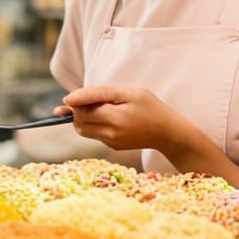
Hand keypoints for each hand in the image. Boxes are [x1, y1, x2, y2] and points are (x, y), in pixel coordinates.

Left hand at [54, 85, 186, 152]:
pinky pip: (94, 134)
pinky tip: (109, 116)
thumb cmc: (150, 107)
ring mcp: (110, 142)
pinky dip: (94, 124)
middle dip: (77, 110)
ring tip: (98, 107)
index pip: (81, 111)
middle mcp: (109, 134)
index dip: (74, 102)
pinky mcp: (112, 146)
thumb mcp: (128, 92)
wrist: (167, 132)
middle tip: (88, 100)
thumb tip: (70, 99)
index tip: (70, 97)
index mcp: (114, 118)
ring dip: (84, 118)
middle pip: (78, 123)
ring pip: (83, 130)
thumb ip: (98, 93)